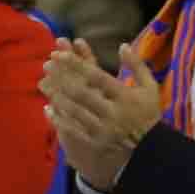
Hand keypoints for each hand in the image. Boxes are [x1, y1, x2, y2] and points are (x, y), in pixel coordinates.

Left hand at [43, 40, 159, 189]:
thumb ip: (137, 66)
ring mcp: (102, 128)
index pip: (97, 76)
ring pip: (74, 110)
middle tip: (46, 64)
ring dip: (56, 96)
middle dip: (61, 77)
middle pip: (81, 92)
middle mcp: (113, 112)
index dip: (76, 64)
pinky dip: (58, 119)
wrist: (152, 148)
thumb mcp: (150, 88)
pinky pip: (72, 129)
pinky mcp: (95, 142)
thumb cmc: (148, 113)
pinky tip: (47, 108)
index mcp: (125, 97)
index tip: (59, 53)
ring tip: (42, 83)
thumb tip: (122, 45)